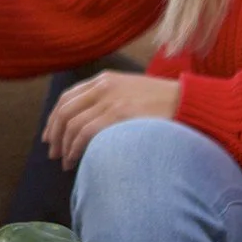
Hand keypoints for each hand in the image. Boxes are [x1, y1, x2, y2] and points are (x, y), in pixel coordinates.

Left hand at [44, 73, 181, 169]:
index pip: (68, 97)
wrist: (191, 103)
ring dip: (64, 146)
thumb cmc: (167, 104)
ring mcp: (110, 99)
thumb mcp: (134, 93)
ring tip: (64, 162)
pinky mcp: (118, 114)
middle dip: (54, 133)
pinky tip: (74, 161)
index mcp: (105, 80)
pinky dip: (74, 149)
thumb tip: (92, 125)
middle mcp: (103, 86)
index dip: (55, 118)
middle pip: (64, 110)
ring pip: (72, 123)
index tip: (50, 135)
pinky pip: (84, 133)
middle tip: (52, 152)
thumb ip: (111, 102)